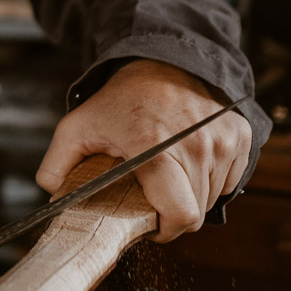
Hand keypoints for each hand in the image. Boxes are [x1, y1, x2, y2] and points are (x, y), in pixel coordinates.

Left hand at [35, 60, 251, 242]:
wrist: (164, 60)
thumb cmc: (124, 96)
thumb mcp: (79, 126)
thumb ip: (57, 164)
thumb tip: (51, 193)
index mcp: (157, 150)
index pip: (181, 216)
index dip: (166, 230)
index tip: (152, 222)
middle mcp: (197, 145)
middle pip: (196, 211)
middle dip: (173, 210)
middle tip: (154, 190)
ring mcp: (223, 139)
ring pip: (213, 196)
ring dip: (193, 192)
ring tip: (171, 168)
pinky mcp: (240, 134)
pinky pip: (230, 177)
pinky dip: (213, 176)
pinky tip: (191, 158)